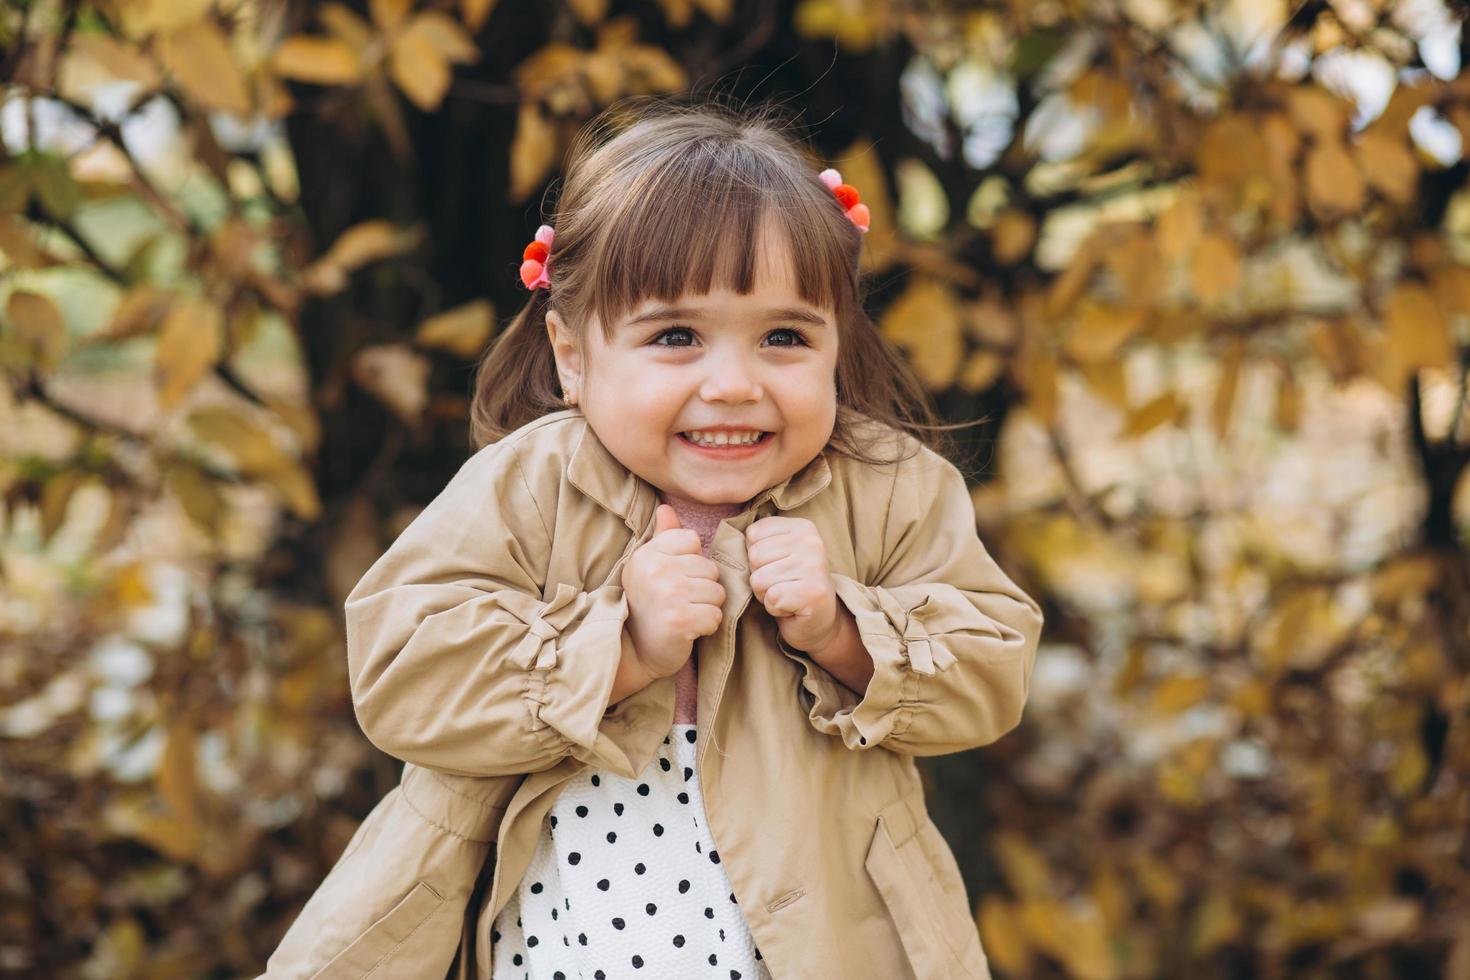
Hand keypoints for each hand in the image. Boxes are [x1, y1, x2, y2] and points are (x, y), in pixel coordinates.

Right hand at [621, 505, 724, 679]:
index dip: (691, 563)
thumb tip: (666, 508)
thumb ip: (663, 537)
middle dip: (703, 588)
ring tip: (685, 614)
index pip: (693, 541)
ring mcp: (668, 594)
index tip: (674, 579)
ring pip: (717, 593)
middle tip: (680, 602)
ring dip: (707, 608)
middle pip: (710, 569)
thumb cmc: (647, 605)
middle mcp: (656, 570)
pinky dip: (707, 626)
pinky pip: (716, 616)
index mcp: (648, 553)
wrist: (635, 650)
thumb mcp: (649, 567)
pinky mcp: (680, 620)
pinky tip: (689, 629)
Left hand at [746, 516, 840, 653]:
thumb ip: (761, 540)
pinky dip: (774, 608)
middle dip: (759, 577)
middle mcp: (812, 542)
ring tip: (785, 596)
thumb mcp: (779, 553)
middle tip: (780, 585)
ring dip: (766, 595)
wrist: (820, 620)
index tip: (777, 567)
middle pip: (754, 556)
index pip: (753, 533)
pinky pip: (771, 598)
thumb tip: (731, 537)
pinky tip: (790, 607)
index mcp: (802, 527)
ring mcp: (814, 567)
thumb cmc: (792, 585)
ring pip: (759, 579)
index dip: (756, 557)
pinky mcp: (812, 592)